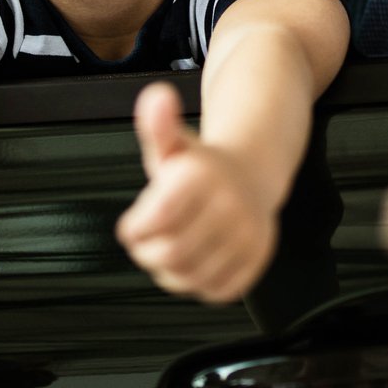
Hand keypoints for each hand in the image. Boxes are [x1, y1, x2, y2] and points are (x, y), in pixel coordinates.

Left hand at [116, 81, 277, 302]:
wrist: (252, 172)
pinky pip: (215, 290)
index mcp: (204, 176)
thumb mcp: (173, 142)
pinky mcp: (255, 260)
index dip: (135, 229)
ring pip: (191, 277)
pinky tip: (194, 260)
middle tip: (147, 242)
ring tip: (169, 250)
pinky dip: (197, 282)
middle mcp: (231, 205)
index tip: (132, 225)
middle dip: (148, 253)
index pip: (156, 220)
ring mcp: (248, 235)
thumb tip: (156, 98)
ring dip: (169, 271)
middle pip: (171, 254)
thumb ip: (157, 124)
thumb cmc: (202, 165)